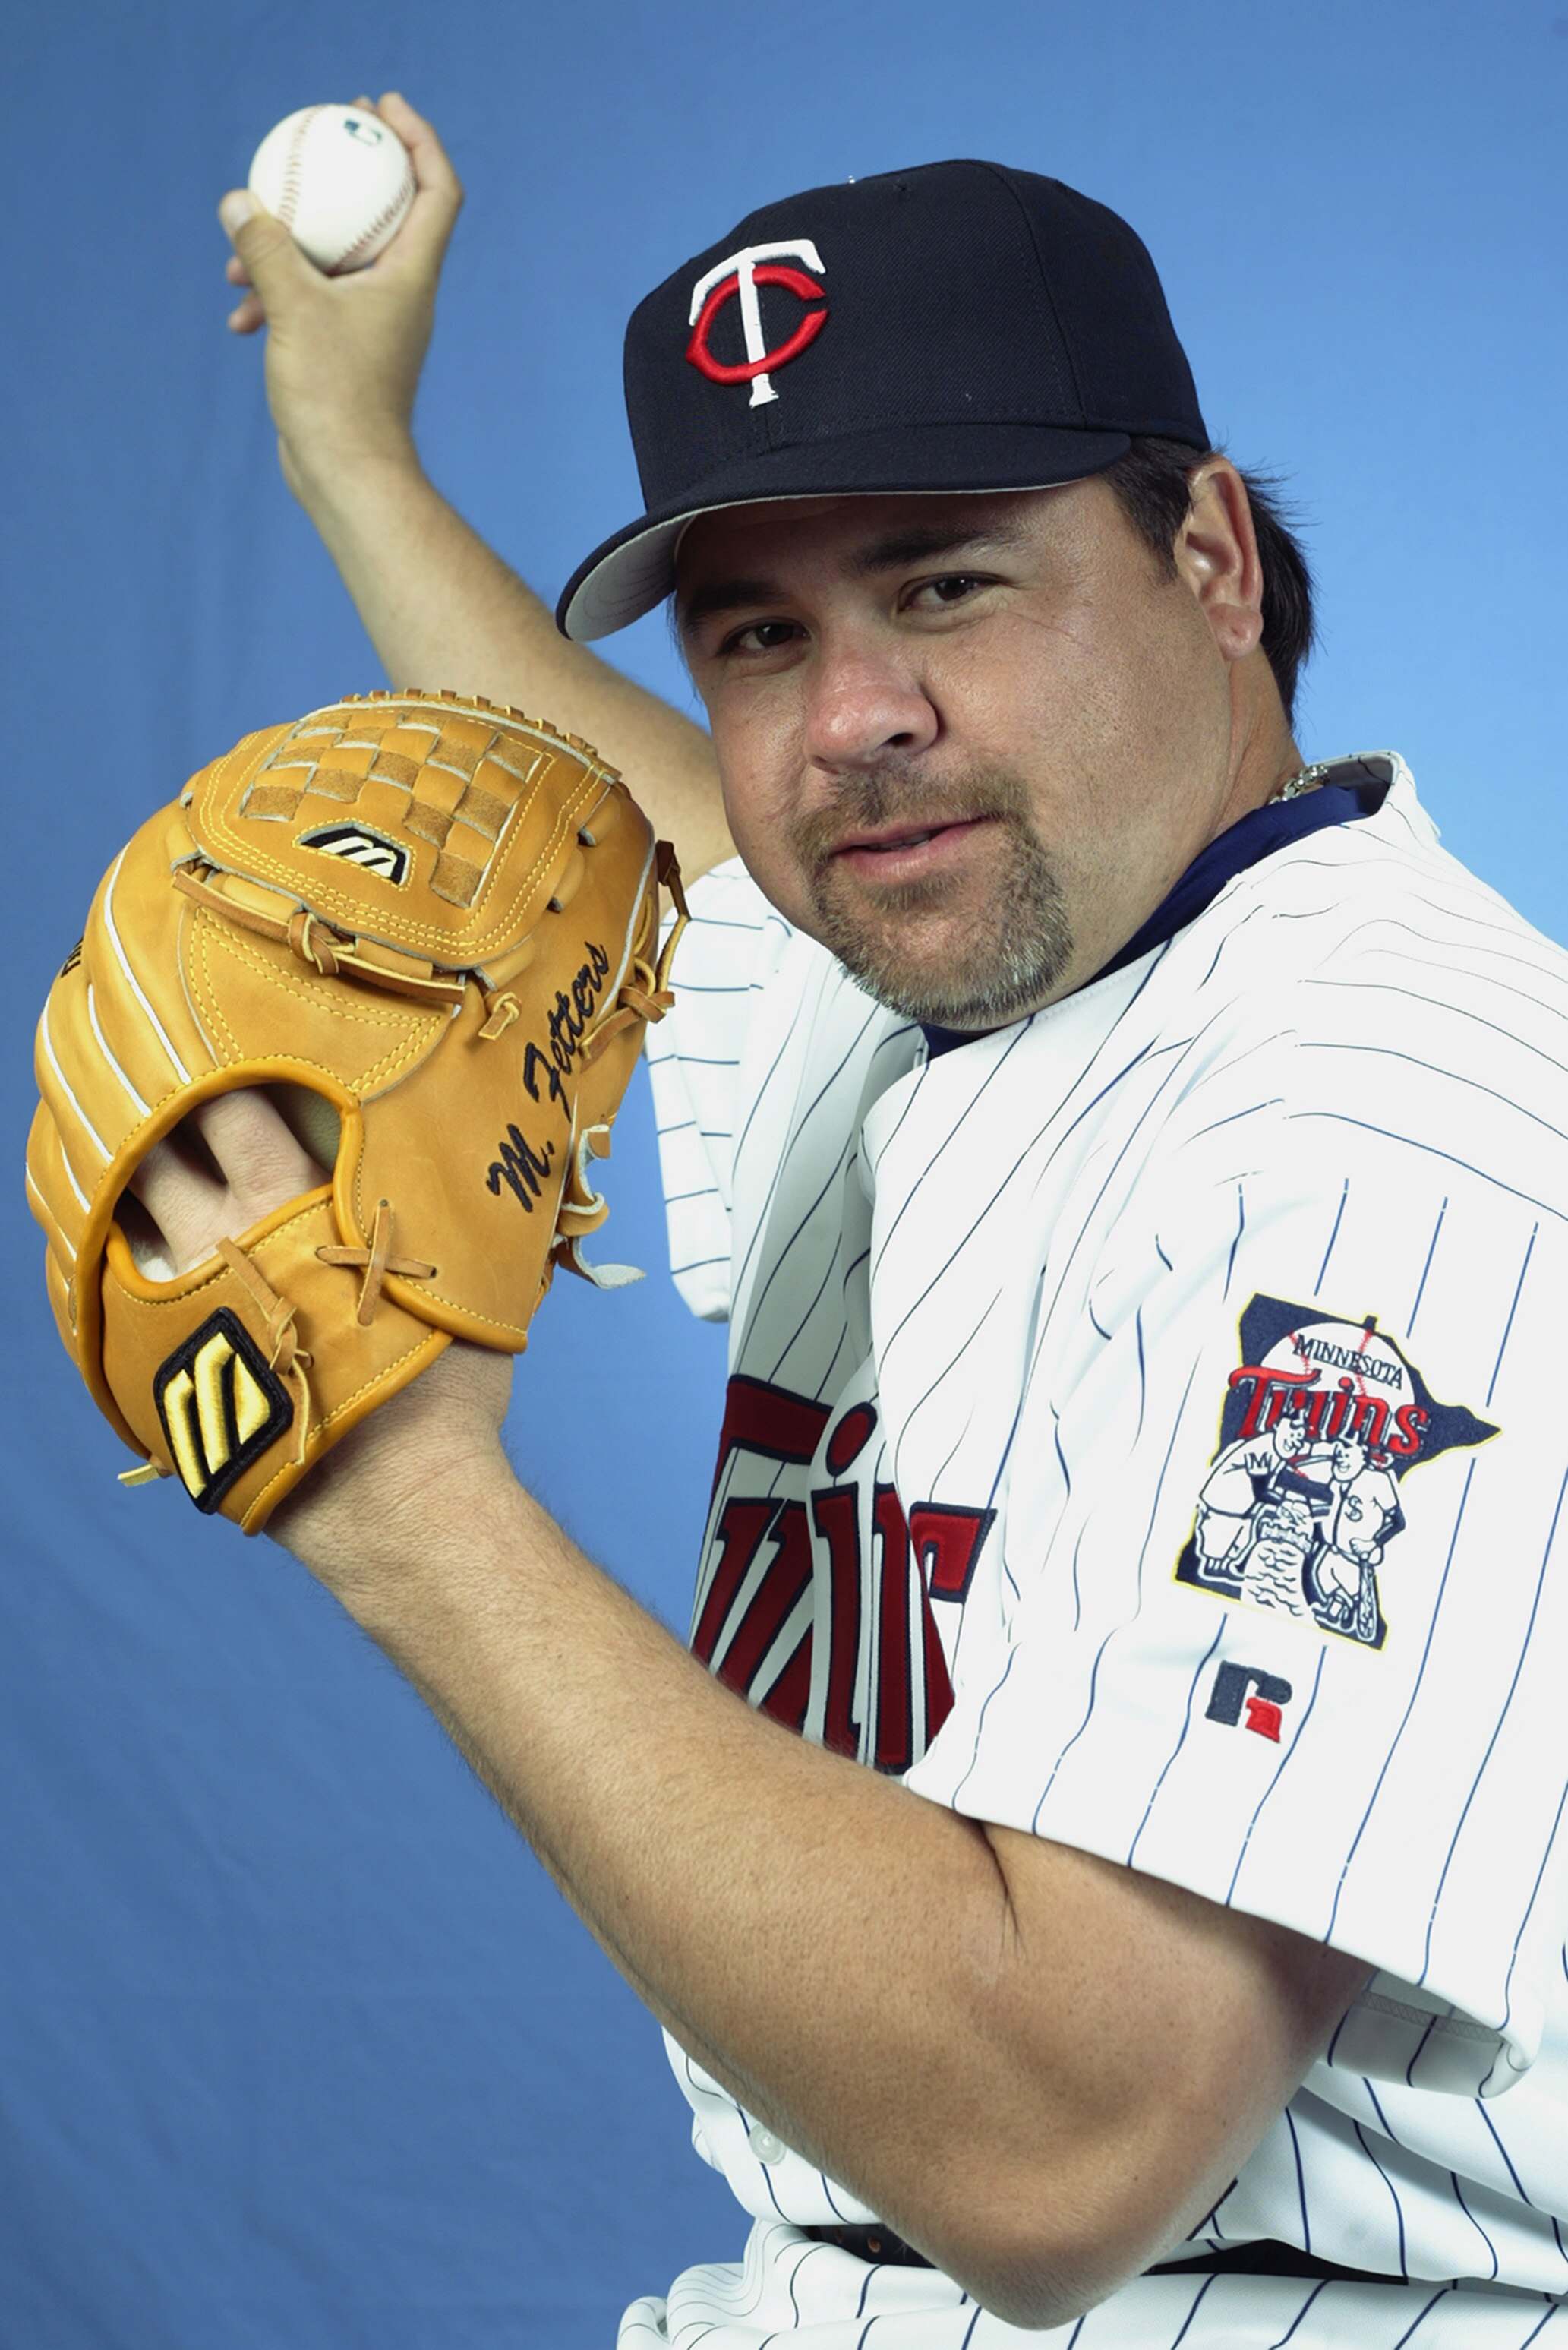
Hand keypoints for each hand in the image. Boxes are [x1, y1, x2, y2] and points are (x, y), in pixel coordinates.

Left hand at [128, 1088, 510, 1570]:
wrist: (394, 1505)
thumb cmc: (442, 1394)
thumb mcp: (462, 1282)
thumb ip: (435, 1217)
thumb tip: (484, 1175)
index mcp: (288, 1206)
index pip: (234, 1108)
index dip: (223, 1078)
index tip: (222, 1061)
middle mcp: (218, 1243)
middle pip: (156, 1153)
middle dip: (156, 1124)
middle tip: (163, 1106)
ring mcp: (174, 1309)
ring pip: (120, 1222)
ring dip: (127, 1194)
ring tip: (137, 1176)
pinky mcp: (149, 1373)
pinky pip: (105, 1300)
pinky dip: (112, 1270)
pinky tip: (125, 1262)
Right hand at [218, 93, 461, 502]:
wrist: (348, 478)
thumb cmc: (336, 399)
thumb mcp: (294, 312)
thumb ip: (266, 251)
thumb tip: (238, 202)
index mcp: (410, 276)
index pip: (436, 190)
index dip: (418, 138)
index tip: (380, 108)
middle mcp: (401, 294)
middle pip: (388, 211)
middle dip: (354, 169)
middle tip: (321, 132)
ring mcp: (375, 322)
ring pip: (338, 258)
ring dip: (292, 244)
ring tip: (242, 251)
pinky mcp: (347, 350)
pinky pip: (315, 300)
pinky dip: (281, 295)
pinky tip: (241, 310)